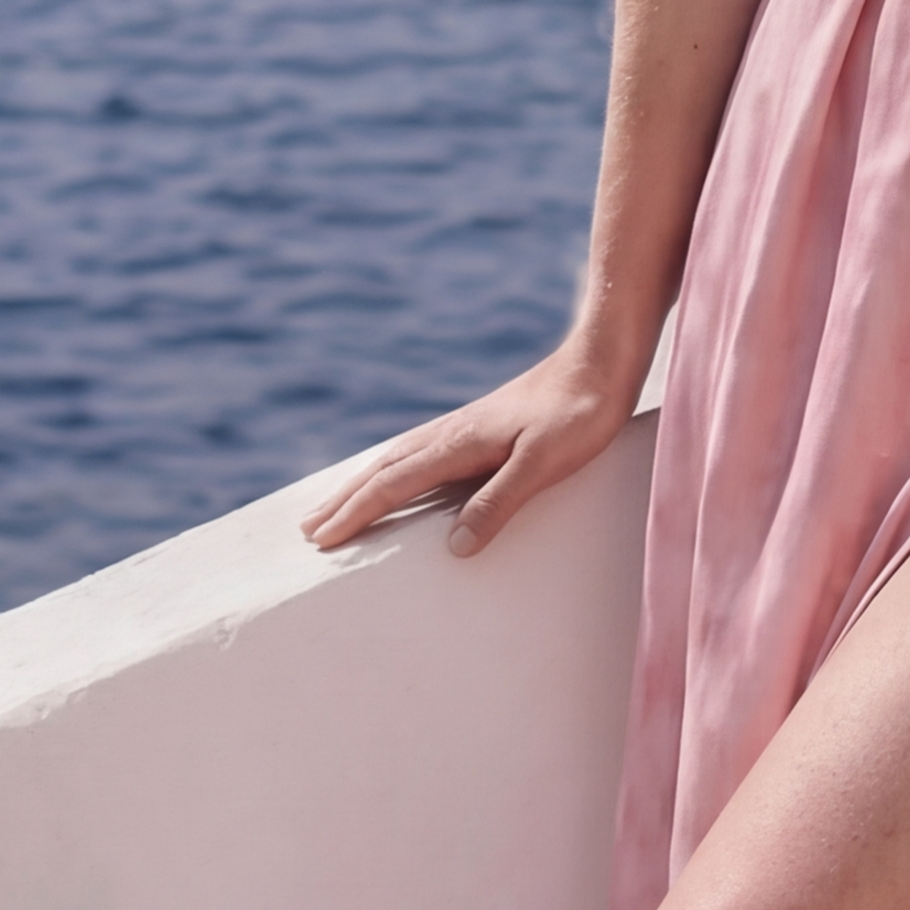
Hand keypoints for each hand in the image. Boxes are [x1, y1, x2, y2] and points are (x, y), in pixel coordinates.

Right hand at [297, 346, 637, 558]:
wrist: (601, 362)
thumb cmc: (579, 415)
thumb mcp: (545, 463)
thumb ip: (500, 502)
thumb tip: (455, 547)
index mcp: (459, 443)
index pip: (393, 484)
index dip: (356, 514)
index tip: (322, 540)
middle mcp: (450, 433)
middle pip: (383, 471)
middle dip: (344, 502)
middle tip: (308, 531)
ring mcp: (463, 426)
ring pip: (395, 458)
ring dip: (361, 484)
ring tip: (334, 506)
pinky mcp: (479, 426)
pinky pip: (417, 452)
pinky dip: (390, 469)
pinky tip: (396, 474)